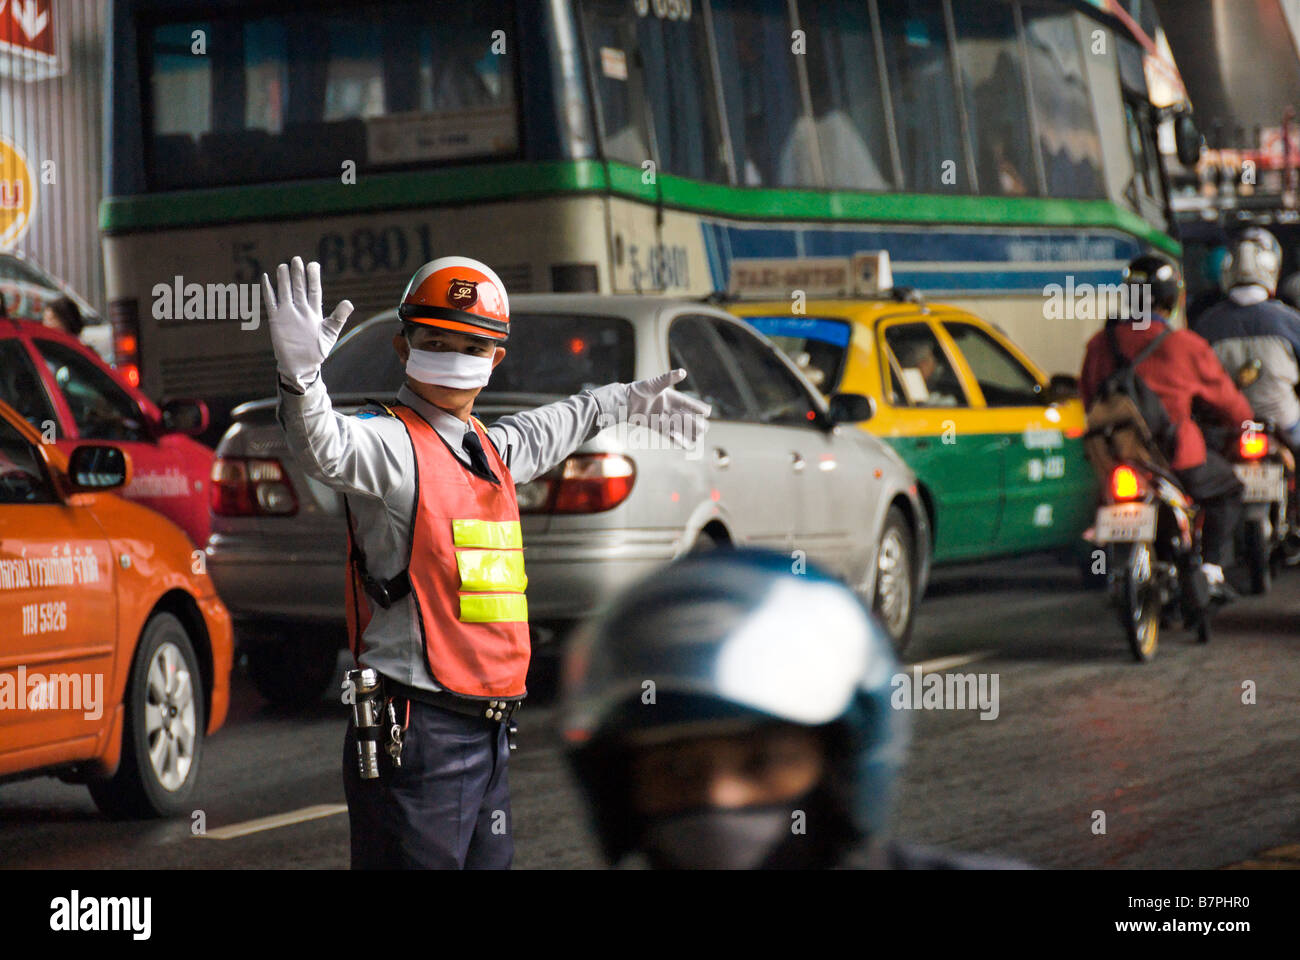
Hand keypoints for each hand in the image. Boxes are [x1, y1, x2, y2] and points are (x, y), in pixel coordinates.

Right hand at [262, 257, 353, 390]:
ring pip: (285, 292)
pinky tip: (265, 278)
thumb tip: (349, 302)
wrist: (302, 365)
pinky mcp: (276, 320)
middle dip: (298, 274)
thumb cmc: (317, 351)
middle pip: (299, 287)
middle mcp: (300, 310)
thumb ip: (339, 317)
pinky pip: (271, 302)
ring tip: (283, 265)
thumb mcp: (330, 333)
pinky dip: (268, 291)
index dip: (313, 277)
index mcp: (314, 311)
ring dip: (284, 279)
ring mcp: (288, 313)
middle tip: (297, 259)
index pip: (314, 290)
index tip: (314, 264)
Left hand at [625, 369, 711, 447]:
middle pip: (688, 418)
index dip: (699, 408)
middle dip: (696, 423)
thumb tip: (683, 372)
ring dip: (688, 432)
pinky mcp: (657, 427)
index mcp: (672, 398)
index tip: (708, 412)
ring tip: (697, 437)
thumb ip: (669, 378)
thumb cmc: (640, 389)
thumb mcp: (656, 383)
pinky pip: (670, 435)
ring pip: (681, 428)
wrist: (626, 401)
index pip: (689, 404)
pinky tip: (680, 439)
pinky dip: (677, 438)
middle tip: (705, 428)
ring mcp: (664, 419)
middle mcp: (670, 409)